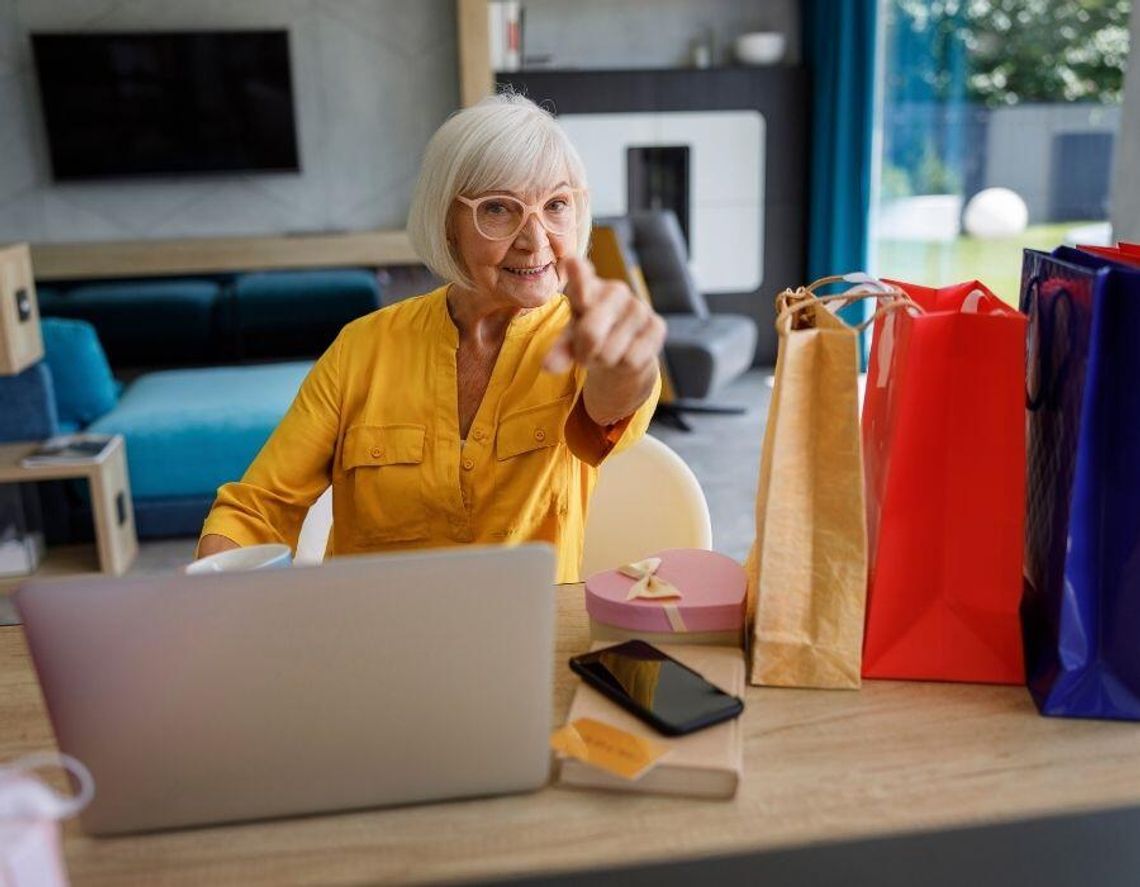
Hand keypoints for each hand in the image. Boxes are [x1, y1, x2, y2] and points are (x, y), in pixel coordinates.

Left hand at [543, 256, 665, 375]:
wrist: (622, 351)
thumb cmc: (589, 338)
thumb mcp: (569, 342)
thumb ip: (559, 351)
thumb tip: (548, 365)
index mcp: (586, 286)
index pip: (581, 276)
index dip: (578, 273)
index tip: (572, 262)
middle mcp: (615, 290)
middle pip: (590, 334)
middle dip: (584, 353)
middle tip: (585, 354)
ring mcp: (639, 306)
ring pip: (610, 352)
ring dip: (604, 362)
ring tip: (606, 353)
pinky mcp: (657, 325)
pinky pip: (631, 359)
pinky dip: (623, 366)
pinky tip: (625, 354)